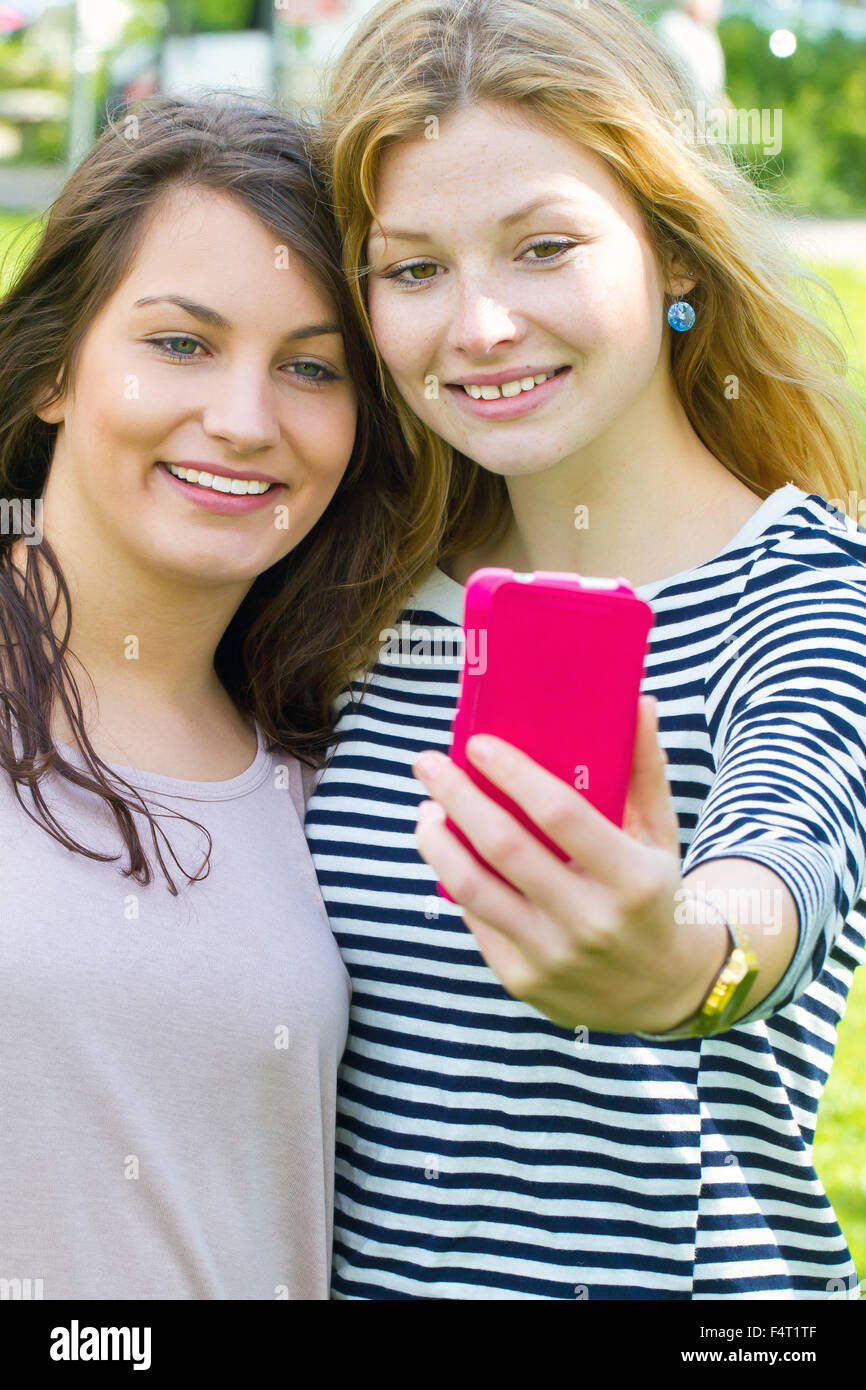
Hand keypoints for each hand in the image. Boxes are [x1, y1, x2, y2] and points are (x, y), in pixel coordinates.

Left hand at [413, 696, 726, 1032]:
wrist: (664, 990)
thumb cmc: (656, 895)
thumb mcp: (662, 836)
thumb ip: (646, 770)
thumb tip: (639, 700)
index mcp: (632, 878)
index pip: (560, 814)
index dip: (513, 774)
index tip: (477, 743)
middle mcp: (591, 920)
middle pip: (504, 847)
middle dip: (457, 796)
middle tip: (427, 763)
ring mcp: (553, 955)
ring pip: (474, 888)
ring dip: (438, 842)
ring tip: (426, 810)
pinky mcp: (523, 980)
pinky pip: (476, 920)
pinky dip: (455, 880)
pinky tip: (448, 851)